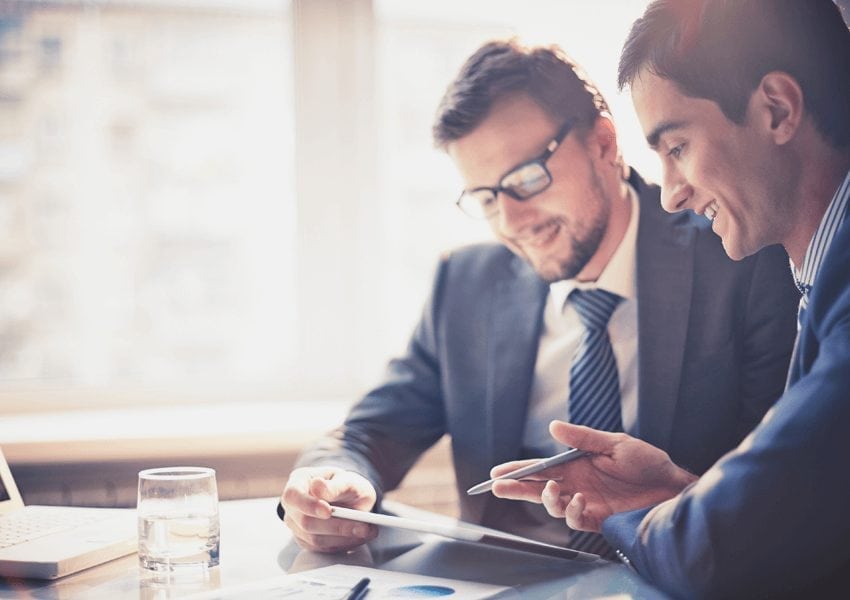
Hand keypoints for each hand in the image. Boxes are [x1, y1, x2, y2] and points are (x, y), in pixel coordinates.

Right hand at [280, 466, 378, 552]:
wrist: (350, 498)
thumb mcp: (347, 479)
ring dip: (344, 537)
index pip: (292, 495)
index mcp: (298, 482)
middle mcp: (293, 506)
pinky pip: (323, 548)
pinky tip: (359, 536)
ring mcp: (297, 525)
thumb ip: (335, 485)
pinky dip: (344, 544)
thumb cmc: (346, 484)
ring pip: (315, 539)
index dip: (308, 505)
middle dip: (336, 526)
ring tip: (367, 531)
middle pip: (305, 522)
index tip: (328, 511)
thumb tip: (317, 487)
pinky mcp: (307, 541)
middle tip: (363, 526)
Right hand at [491, 420, 696, 531]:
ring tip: (552, 489)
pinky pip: (575, 519)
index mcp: (576, 464)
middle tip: (498, 487)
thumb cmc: (647, 461)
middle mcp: (576, 484)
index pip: (540, 468)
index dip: (518, 470)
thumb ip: (582, 438)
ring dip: (546, 499)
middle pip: (538, 488)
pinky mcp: (598, 519)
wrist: (673, 487)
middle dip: (516, 488)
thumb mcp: (614, 443)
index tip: (497, 473)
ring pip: (553, 506)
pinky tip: (578, 501)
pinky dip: (572, 511)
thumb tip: (552, 427)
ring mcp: (586, 502)